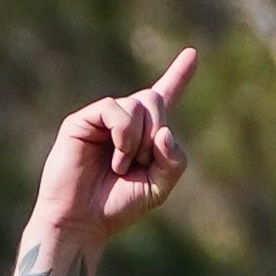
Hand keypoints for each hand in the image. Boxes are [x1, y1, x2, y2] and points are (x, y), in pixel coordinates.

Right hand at [32, 48, 194, 244]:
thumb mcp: (158, 188)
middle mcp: (123, 120)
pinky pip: (115, 109)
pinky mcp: (83, 120)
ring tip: (121, 167)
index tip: (192, 54)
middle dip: (157, 132)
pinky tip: (116, 159)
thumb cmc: (117, 207)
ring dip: (139, 141)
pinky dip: (123, 135)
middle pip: (154, 100)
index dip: (179, 76)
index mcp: (144, 134)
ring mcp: (102, 118)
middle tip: (143, 161)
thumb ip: (174, 162)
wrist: (82, 221)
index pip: (163, 97)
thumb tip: (165, 131)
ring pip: (137, 105)